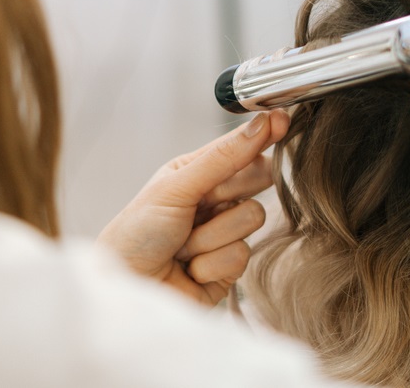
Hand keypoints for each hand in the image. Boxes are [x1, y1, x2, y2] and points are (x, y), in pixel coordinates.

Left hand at [97, 111, 288, 305]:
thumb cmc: (136, 234)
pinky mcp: (230, 267)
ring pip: (252, 218)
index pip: (241, 149)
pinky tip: (188, 269)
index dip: (263, 135)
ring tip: (181, 247)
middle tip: (196, 208)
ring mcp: (224, 233)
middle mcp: (214, 201)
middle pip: (257, 182)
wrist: (127, 287)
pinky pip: (242, 254)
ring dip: (211, 235)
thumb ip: (222, 158)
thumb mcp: (176, 187)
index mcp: (197, 172)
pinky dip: (211, 263)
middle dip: (225, 195)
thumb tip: (261, 124)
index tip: (282, 122)